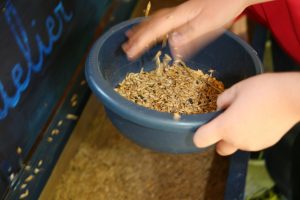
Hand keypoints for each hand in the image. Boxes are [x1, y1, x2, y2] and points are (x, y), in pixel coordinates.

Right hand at [122, 0, 266, 59]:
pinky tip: (152, 28)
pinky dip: (151, 25)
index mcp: (179, 17)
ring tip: (129, 36)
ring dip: (141, 30)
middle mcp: (176, 14)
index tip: (129, 53)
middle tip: (124, 48)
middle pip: (150, 25)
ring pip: (154, 21)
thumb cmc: (224, 7)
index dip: (140, 43)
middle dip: (136, 37)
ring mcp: (179, 12)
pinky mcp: (184, 13)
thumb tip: (171, 44)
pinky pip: (161, 19)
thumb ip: (189, 34)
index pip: (154, 31)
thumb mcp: (208, 24)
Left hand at [194, 73, 299, 155]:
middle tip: (227, 122)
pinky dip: (249, 134)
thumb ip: (222, 101)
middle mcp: (236, 140)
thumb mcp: (236, 89)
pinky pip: (250, 142)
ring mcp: (251, 145)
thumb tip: (219, 108)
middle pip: (219, 148)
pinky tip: (258, 119)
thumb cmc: (263, 90)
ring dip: (236, 135)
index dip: (199, 134)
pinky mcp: (265, 144)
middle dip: (219, 138)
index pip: (200, 140)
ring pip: (236, 145)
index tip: (205, 126)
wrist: (293, 97)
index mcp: (225, 126)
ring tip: (247, 115)